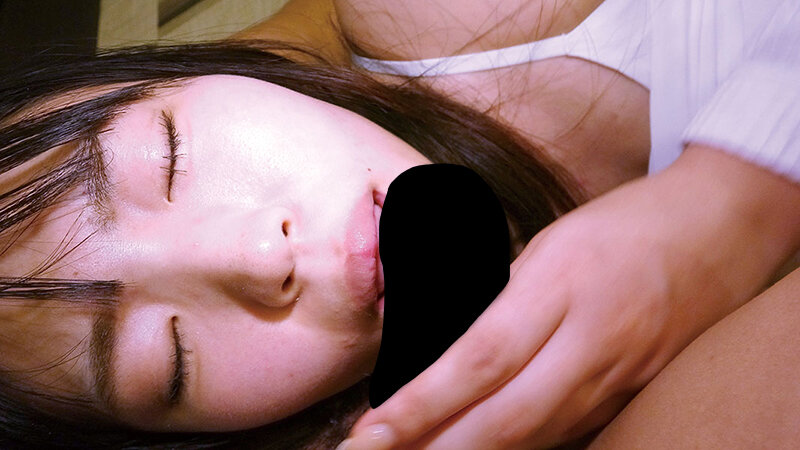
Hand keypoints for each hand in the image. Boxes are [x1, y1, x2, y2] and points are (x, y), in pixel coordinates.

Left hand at [338, 147, 799, 448]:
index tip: (372, 431)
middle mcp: (591, 339)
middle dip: (436, 449)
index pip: (480, 358)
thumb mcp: (553, 242)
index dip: (422, 404)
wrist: (718, 228)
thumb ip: (507, 298)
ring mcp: (620, 373)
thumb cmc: (626, 224)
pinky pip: (571, 431)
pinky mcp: (636, 392)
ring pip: (538, 435)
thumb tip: (457, 349)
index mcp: (559, 285)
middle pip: (507, 417)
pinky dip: (522, 448)